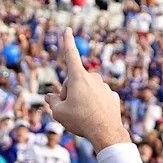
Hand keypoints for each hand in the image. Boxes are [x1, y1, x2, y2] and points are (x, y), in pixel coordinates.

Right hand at [43, 33, 127, 150]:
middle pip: (74, 82)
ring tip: (83, 116)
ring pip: (87, 90)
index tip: (68, 29)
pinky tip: (94, 116)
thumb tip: (50, 97)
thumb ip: (52, 101)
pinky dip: (94, 105)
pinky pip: (98, 98)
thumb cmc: (80, 121)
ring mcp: (104, 86)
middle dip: (69, 93)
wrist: (106, 133)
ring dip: (82, 99)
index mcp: (78, 77)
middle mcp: (93, 78)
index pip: (71, 55)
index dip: (67, 41)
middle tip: (70, 110)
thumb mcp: (59, 112)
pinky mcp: (112, 96)